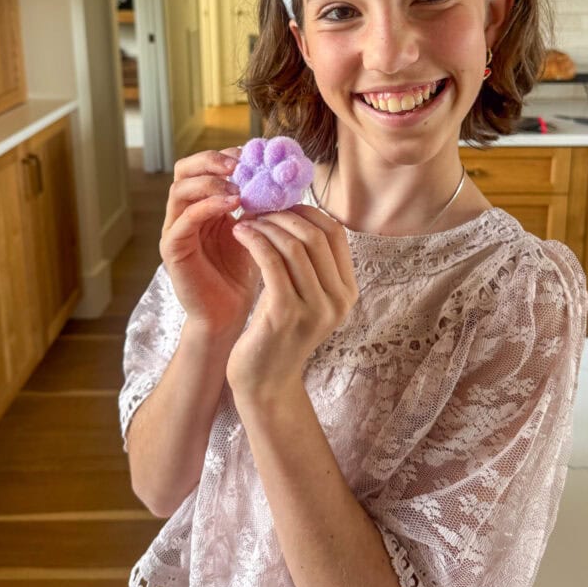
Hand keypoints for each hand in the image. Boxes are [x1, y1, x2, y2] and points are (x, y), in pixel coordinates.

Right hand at [160, 148, 258, 338]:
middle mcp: (184, 213)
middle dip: (211, 160)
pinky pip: (183, 220)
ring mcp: (175, 230)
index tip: (251, 153)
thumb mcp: (255, 230)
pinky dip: (207, 206)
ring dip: (209, 182)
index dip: (225, 155)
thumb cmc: (244, 272)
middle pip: (183, 170)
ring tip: (237, 185)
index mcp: (202, 205)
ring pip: (179, 190)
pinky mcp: (172, 250)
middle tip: (239, 163)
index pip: (203, 166)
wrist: (230, 314)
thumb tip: (279, 175)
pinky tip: (232, 205)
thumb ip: (258, 204)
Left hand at [227, 205, 357, 399]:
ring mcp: (315, 308)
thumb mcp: (305, 296)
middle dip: (285, 215)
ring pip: (294, 245)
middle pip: (316, 235)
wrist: (264, 381)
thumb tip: (296, 212)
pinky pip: (272, 262)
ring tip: (246, 220)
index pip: (335, 233)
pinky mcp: (286, 313)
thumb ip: (309, 263)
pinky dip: (255, 241)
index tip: (281, 204)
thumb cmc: (279, 332)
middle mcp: (338, 300)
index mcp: (347, 292)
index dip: (308, 211)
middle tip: (259, 208)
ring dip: (267, 226)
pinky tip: (240, 234)